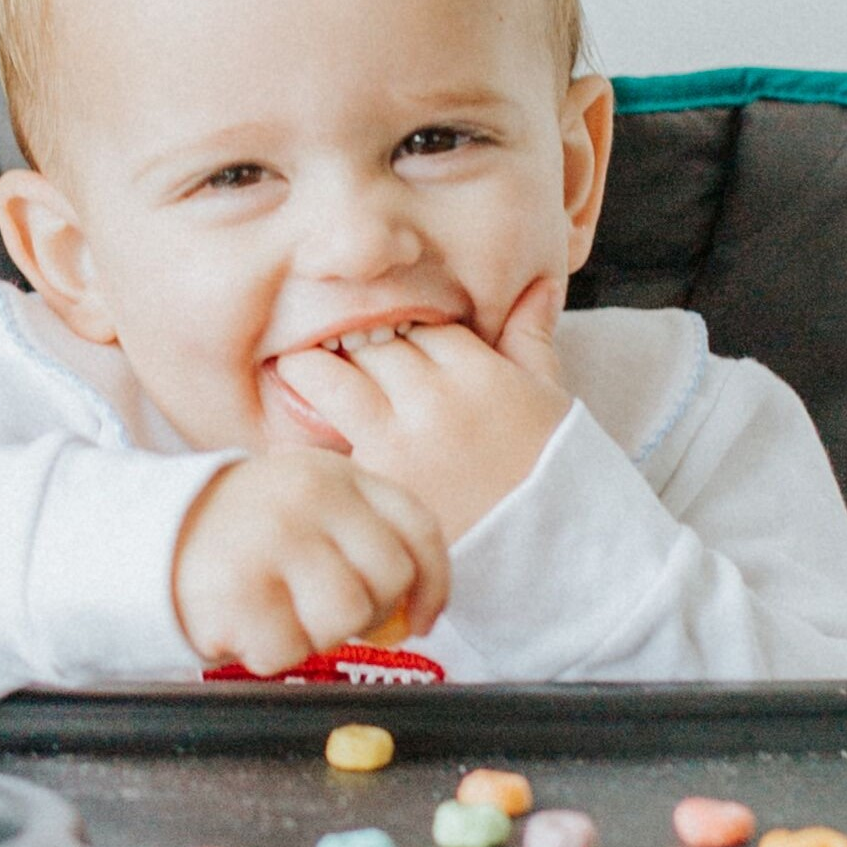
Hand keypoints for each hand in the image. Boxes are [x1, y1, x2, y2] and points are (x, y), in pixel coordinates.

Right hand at [171, 450, 451, 676]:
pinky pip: (289, 650)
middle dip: (370, 614)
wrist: (145, 537)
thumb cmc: (243, 539)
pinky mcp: (237, 588)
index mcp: (336, 475)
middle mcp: (308, 497)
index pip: (418, 528)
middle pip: (388, 579)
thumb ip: (362, 541)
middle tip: (326, 615)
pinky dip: (270, 654)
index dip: (433, 584)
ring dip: (318, 637)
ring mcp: (272, 539)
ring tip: (281, 616)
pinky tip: (246, 626)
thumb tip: (414, 613)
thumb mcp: (306, 510)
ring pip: (346, 618)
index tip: (422, 618)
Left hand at [270, 277, 573, 543]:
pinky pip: (322, 441)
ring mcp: (400, 442)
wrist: (550, 557)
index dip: (400, 326)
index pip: (420, 322)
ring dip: (311, 371)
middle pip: (371, 343)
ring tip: (293, 370)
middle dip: (354, 343)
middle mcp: (435, 399)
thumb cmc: (552, 480)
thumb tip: (535, 288)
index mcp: (480, 371)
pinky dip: (307, 430)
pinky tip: (297, 429)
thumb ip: (531, 341)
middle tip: (327, 344)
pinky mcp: (374, 485)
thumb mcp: (552, 400)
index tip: (384, 335)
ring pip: (334, 378)